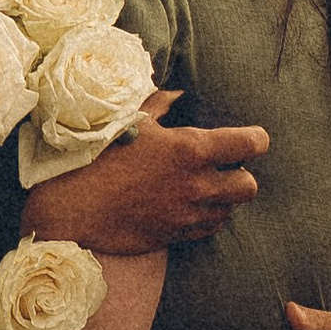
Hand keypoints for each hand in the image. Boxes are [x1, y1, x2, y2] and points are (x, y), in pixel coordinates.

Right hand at [24, 92, 267, 252]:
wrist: (74, 206)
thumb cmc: (99, 156)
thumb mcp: (131, 121)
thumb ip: (160, 105)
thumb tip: (177, 94)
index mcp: (191, 149)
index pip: (250, 143)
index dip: (256, 139)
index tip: (251, 138)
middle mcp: (198, 185)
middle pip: (249, 185)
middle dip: (241, 174)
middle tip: (225, 167)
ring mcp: (188, 214)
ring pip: (229, 211)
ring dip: (223, 199)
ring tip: (203, 188)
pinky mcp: (176, 236)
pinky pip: (207, 230)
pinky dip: (205, 218)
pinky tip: (187, 206)